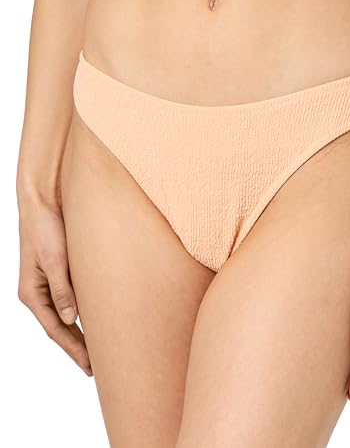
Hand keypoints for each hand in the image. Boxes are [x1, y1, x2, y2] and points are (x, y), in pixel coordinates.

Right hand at [17, 198, 91, 375]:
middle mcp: (39, 293)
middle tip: (97, 367)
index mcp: (32, 293)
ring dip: (80, 333)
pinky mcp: (60, 273)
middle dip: (78, 347)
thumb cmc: (46, 228)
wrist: (44, 201)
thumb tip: (70, 319)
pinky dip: (82, 313)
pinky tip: (94, 320)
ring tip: (98, 350)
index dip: (73, 349)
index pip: (56, 329)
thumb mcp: (54, 259)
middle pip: (61, 327)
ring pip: (66, 316)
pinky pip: (71, 300)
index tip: (90, 366)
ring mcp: (49, 284)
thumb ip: (62, 289)